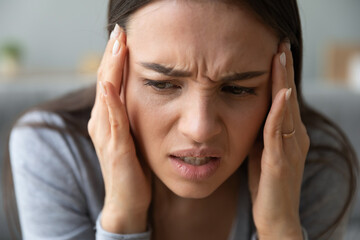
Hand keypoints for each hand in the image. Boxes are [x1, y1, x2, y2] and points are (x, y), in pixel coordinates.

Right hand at [88, 24, 151, 233]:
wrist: (129, 200)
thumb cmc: (134, 166)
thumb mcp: (134, 134)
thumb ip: (133, 114)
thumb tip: (146, 91)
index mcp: (107, 118)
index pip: (110, 80)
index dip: (114, 57)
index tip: (123, 35)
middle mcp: (102, 123)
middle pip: (105, 81)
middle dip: (112, 55)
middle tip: (120, 30)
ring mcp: (106, 136)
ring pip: (106, 96)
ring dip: (111, 69)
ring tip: (118, 45)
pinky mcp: (116, 150)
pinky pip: (112, 122)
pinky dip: (110, 102)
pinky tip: (110, 85)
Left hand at [248, 40, 309, 238]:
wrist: (275, 217)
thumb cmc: (266, 184)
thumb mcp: (261, 152)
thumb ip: (260, 132)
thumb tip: (248, 111)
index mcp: (290, 135)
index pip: (285, 99)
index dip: (282, 75)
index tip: (276, 52)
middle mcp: (295, 138)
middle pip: (289, 98)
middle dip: (285, 70)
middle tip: (281, 43)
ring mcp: (291, 150)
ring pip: (287, 110)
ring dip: (284, 82)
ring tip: (281, 57)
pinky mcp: (281, 162)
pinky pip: (279, 133)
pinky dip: (280, 112)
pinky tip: (281, 93)